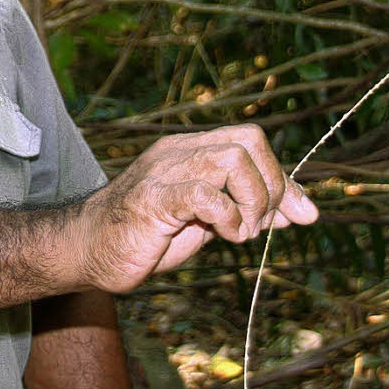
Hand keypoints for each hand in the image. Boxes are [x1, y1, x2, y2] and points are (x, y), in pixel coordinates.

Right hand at [74, 124, 317, 292]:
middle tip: (258, 224)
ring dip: (252, 202)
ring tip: (239, 232)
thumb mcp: (207, 221)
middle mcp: (179, 152)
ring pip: (232, 159)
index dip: (283, 178)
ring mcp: (164, 171)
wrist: (87, 249)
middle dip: (272, 186)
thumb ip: (245, 208)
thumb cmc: (146, 236)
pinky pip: (204, 193)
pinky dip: (228, 217)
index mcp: (191, 150)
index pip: (252, 140)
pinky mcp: (152, 199)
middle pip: (250, 140)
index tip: (300, 216)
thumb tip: (300, 211)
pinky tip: (222, 235)